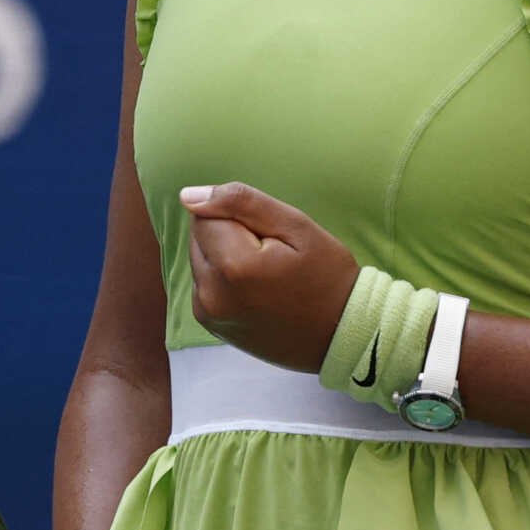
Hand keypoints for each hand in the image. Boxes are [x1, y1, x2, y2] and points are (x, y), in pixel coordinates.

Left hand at [178, 182, 359, 371]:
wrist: (341, 334)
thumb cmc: (327, 276)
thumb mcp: (296, 226)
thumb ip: (240, 202)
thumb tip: (188, 195)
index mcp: (233, 267)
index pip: (206, 214)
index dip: (241, 218)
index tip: (272, 240)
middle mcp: (211, 294)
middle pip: (199, 235)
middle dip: (229, 235)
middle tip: (272, 256)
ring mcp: (207, 313)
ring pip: (200, 256)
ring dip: (225, 255)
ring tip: (266, 276)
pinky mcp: (209, 323)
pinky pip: (204, 281)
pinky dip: (224, 277)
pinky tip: (257, 290)